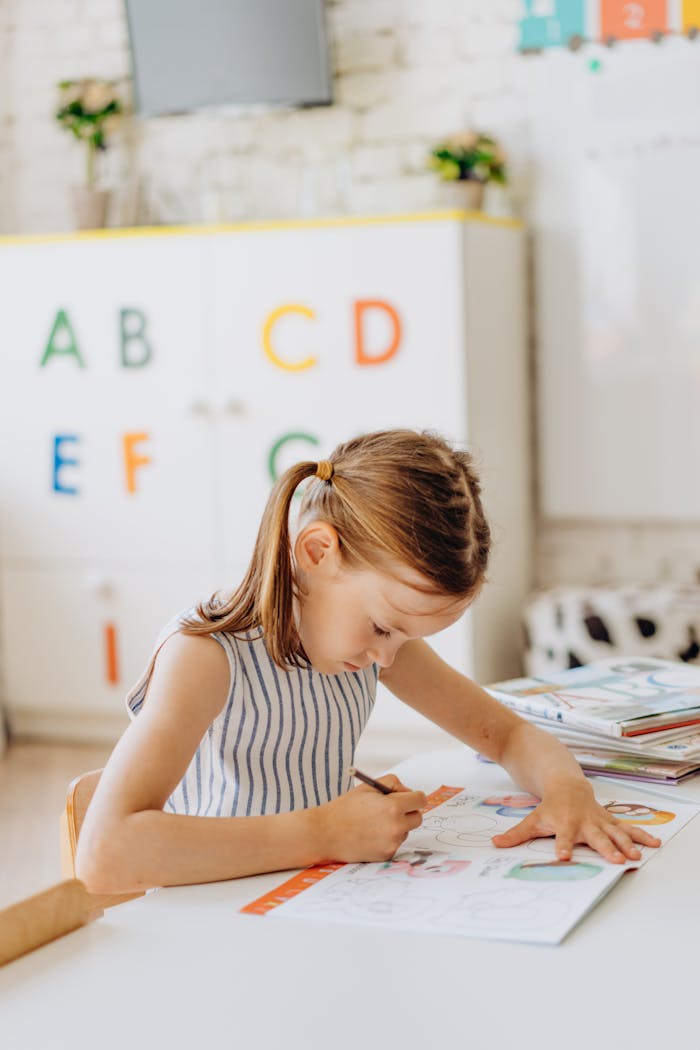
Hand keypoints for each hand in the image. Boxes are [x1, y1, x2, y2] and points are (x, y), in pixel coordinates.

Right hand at [315, 774, 426, 862]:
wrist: (325, 833)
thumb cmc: (345, 808)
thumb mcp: (368, 787)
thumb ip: (392, 783)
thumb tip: (407, 791)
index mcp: (393, 806)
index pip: (420, 800)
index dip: (414, 797)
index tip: (408, 798)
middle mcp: (396, 826)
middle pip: (418, 818)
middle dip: (408, 812)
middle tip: (391, 810)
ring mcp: (392, 843)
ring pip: (406, 831)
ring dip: (397, 826)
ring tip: (374, 823)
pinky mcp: (386, 855)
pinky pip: (395, 843)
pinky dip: (388, 839)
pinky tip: (370, 835)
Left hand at [491, 778, 661, 863]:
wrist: (567, 785)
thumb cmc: (550, 807)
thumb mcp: (532, 819)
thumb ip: (516, 835)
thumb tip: (494, 844)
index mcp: (565, 823)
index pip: (563, 837)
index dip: (564, 846)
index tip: (564, 856)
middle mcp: (585, 823)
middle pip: (596, 838)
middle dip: (606, 848)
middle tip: (616, 861)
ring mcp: (600, 821)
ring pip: (616, 833)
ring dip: (627, 844)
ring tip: (637, 857)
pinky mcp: (611, 821)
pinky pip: (629, 830)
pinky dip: (642, 836)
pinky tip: (655, 845)